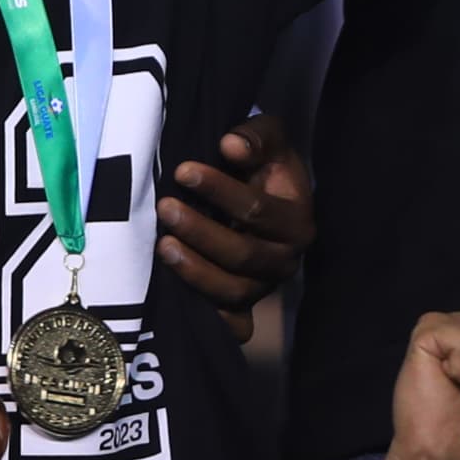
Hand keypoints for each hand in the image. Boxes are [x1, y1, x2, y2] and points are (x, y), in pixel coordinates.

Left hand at [159, 110, 316, 342]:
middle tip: (165, 208)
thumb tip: (230, 146)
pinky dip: (207, 317)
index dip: (219, 190)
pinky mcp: (244, 306)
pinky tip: (178, 301)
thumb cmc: (265, 166)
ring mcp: (264, 286)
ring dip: (194, 270)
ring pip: (231, 290)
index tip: (183, 171)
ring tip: (162, 245)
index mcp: (297, 219)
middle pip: (243, 254)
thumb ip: (255, 137)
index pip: (257, 210)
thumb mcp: (268, 140)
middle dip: (200, 232)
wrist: (266, 197)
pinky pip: (228, 321)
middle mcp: (286, 259)